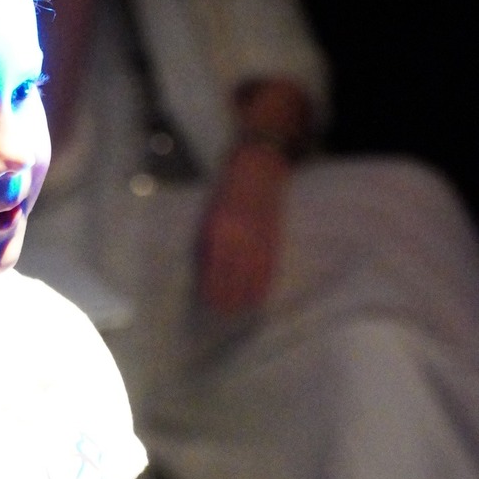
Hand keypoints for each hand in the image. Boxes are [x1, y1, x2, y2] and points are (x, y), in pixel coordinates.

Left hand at [197, 142, 290, 314]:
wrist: (259, 164)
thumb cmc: (227, 190)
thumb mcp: (208, 214)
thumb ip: (206, 241)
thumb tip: (203, 271)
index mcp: (218, 230)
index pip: (215, 269)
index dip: (214, 290)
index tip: (211, 304)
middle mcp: (240, 235)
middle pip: (235, 277)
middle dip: (230, 297)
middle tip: (225, 313)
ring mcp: (259, 236)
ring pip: (254, 275)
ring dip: (248, 295)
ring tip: (242, 309)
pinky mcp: (275, 234)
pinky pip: (270, 265)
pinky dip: (265, 282)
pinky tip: (260, 293)